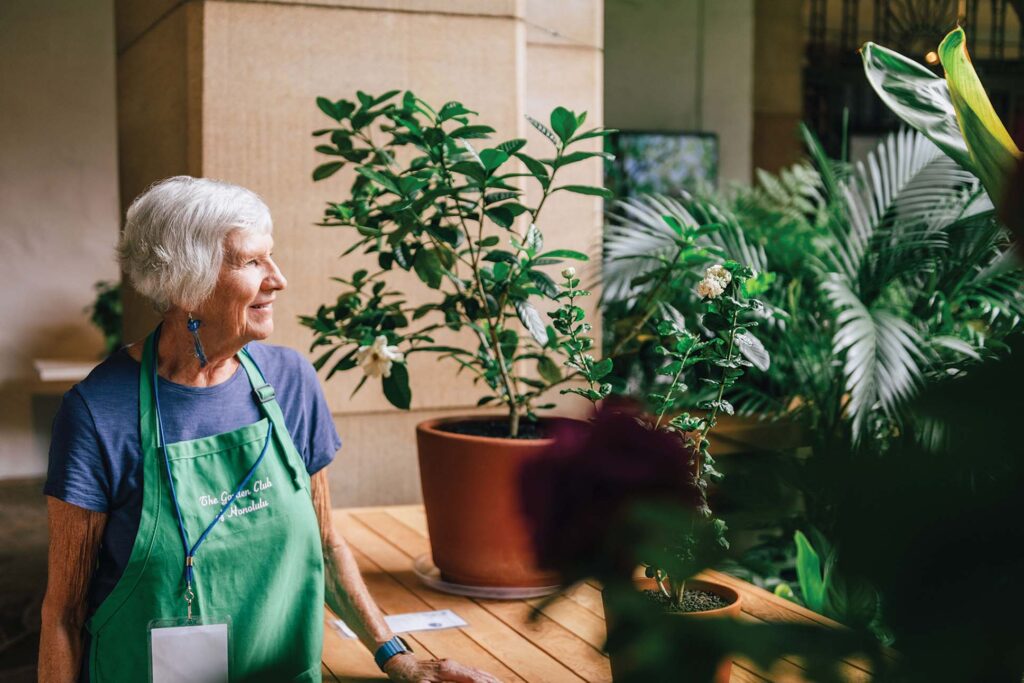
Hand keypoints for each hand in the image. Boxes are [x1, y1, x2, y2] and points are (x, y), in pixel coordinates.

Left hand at [383, 652, 502, 681]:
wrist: (401, 665)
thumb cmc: (409, 678)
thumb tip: (464, 681)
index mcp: (448, 670)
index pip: (473, 679)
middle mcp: (453, 665)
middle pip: (479, 675)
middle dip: (493, 682)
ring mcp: (453, 664)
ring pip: (478, 672)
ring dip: (491, 679)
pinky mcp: (452, 666)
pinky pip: (472, 671)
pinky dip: (483, 676)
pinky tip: (489, 679)